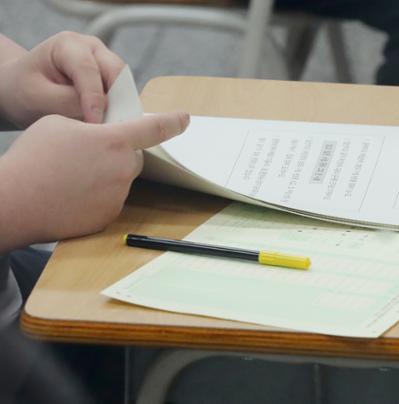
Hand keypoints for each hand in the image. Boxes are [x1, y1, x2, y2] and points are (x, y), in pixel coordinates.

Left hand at [0, 31, 124, 127]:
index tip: (94, 122)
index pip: (88, 70)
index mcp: (67, 44)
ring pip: (123, 84)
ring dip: (120, 105)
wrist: (21, 90)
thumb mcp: (39, 97)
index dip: (94, 97)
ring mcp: (103, 61)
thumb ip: (69, 102)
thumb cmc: (24, 91)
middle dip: (116, 100)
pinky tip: (108, 123)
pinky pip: (122, 93)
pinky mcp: (109, 78)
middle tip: (111, 128)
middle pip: (116, 72)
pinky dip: (118, 109)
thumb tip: (104, 111)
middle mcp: (91, 48)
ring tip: (109, 127)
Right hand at [0, 112, 188, 250]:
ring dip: (105, 175)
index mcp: (114, 141)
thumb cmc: (33, 158)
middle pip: (133, 157)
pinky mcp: (109, 216)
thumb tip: (100, 138)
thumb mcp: (60, 124)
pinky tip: (71, 194)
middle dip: (117, 154)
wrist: (15, 201)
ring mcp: (118, 195)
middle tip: (87, 155)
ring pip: (121, 179)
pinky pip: (110, 200)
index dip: (172, 121)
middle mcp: (123, 168)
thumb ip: (90, 126)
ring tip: (70, 176)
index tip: (185, 118)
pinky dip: (96, 196)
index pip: (153, 128)